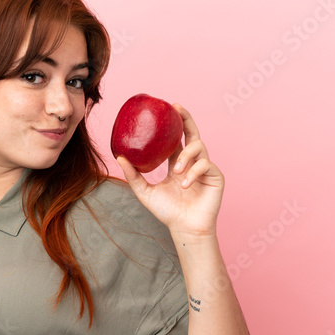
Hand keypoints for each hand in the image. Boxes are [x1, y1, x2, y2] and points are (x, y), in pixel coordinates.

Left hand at [115, 103, 223, 237]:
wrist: (184, 228)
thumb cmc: (167, 212)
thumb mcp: (145, 191)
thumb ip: (133, 175)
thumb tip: (119, 157)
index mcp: (177, 163)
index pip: (177, 138)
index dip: (175, 122)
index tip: (169, 107)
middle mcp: (192, 162)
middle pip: (192, 133)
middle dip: (186, 119)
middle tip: (177, 109)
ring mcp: (205, 168)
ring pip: (199, 147)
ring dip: (186, 156)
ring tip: (176, 172)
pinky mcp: (215, 176)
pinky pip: (205, 165)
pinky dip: (193, 173)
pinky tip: (185, 184)